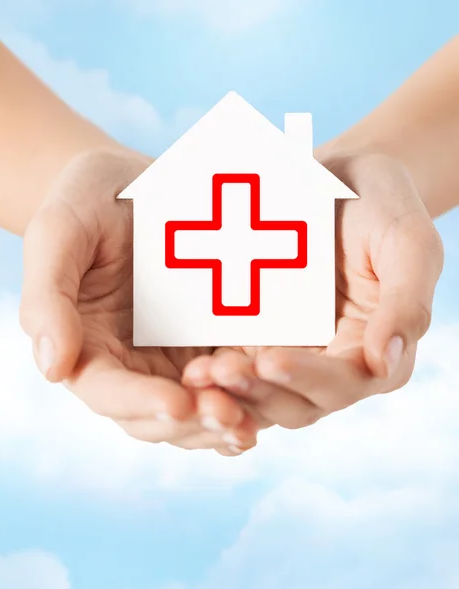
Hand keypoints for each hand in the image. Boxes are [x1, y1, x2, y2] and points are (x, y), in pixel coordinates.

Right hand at [19, 148, 258, 454]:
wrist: (136, 183)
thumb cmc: (89, 201)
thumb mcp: (60, 233)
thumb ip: (49, 298)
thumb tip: (51, 368)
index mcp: (87, 347)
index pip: (107, 392)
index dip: (140, 402)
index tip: (176, 404)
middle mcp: (130, 364)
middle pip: (155, 416)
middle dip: (192, 422)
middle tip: (230, 417)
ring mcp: (172, 357)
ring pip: (195, 410)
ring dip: (223, 422)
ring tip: (252, 421)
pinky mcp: (210, 341)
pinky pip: (229, 380)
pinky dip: (248, 396)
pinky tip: (275, 397)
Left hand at [183, 152, 443, 428]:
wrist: (338, 177)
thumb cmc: (382, 204)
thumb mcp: (408, 243)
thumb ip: (406, 303)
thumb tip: (384, 363)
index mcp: (375, 350)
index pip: (345, 383)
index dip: (308, 379)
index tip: (270, 360)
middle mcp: (332, 363)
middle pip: (297, 401)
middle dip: (259, 392)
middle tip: (220, 373)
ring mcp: (292, 352)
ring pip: (261, 393)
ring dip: (230, 393)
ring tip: (197, 375)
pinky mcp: (258, 336)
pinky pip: (236, 366)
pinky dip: (216, 374)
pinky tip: (189, 366)